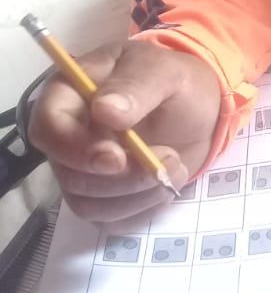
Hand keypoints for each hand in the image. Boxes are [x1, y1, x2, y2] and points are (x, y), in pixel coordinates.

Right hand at [28, 38, 220, 223]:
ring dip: (136, 194)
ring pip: (88, 204)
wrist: (201, 110)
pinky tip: (167, 183)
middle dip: (120, 178)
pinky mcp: (105, 197)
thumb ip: (135, 86)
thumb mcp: (163, 71)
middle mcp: (68, 137)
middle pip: (69, 175)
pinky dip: (143, 208)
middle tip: (167, 157)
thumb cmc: (174, 82)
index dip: (75, 149)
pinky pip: (111, 220)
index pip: (47, 128)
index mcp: (70, 96)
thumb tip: (105, 110)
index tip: (116, 157)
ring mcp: (83, 171)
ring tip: (175, 166)